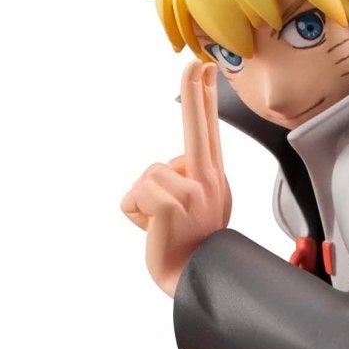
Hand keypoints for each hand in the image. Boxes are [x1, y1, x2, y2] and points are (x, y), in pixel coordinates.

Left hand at [120, 60, 231, 295]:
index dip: (206, 96)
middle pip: (197, 125)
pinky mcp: (172, 205)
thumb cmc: (192, 252)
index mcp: (214, 179)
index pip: (208, 130)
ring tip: (159, 226)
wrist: (196, 285)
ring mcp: (193, 192)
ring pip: (148, 174)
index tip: (204, 68)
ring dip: (142, 201)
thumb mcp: (200, 211)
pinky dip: (135, 214)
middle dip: (194, 91)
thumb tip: (175, 168)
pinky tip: (152, 230)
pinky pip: (136, 195)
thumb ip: (191, 183)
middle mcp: (208, 180)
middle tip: (194, 63)